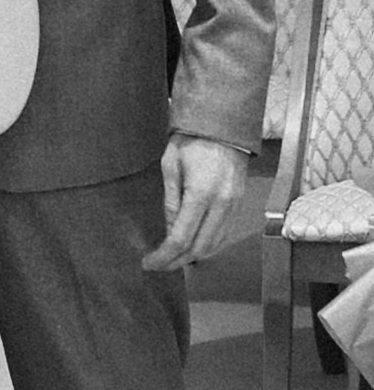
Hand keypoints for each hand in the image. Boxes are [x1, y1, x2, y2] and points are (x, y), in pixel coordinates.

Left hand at [141, 135, 249, 271]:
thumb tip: (170, 231)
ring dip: (193, 257)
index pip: (182, 238)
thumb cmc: (191, 140)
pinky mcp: (239, 206)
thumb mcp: (171, 165)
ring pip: (214, 246)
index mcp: (201, 194)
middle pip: (200, 249)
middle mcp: (222, 206)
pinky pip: (223, 235)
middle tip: (158, 264)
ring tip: (172, 258)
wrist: (224, 125)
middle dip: (177, 261)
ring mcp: (234, 207)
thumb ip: (171, 200)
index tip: (148, 263)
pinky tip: (193, 245)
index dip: (164, 256)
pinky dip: (207, 246)